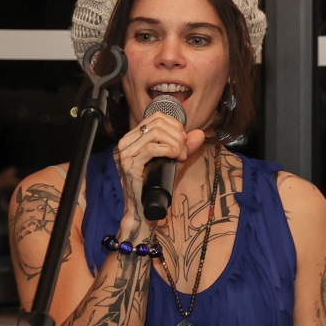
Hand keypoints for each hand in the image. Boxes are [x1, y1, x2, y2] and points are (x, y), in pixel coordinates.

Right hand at [112, 112, 204, 228]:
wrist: (143, 208)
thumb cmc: (155, 185)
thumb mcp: (172, 161)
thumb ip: (185, 147)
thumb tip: (199, 134)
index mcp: (133, 137)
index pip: (156, 117)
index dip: (175, 125)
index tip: (183, 141)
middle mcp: (126, 142)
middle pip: (157, 123)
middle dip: (177, 135)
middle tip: (184, 150)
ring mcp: (125, 152)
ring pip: (155, 133)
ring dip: (175, 143)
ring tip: (181, 155)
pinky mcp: (129, 164)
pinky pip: (151, 149)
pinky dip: (168, 150)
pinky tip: (176, 156)